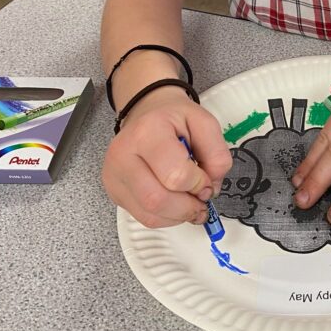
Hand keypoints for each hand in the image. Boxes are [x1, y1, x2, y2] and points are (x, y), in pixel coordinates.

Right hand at [102, 88, 232, 227]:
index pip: (175, 175)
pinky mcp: (113, 190)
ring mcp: (115, 174)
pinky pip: (142, 217)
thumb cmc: (173, 118)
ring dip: (178, 215)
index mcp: (148, 131)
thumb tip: (211, 187)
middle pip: (157, 200)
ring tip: (190, 202)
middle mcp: (124, 153)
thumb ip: (217, 154)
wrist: (147, 113)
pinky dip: (166, 217)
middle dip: (187, 207)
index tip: (206, 181)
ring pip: (149, 214)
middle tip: (201, 199)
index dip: (198, 184)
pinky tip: (175, 204)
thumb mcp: (204, 123)